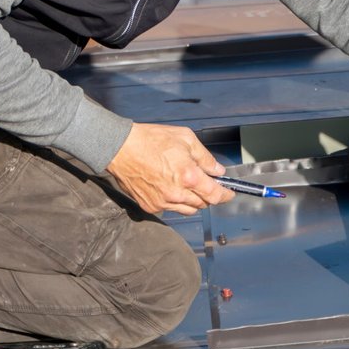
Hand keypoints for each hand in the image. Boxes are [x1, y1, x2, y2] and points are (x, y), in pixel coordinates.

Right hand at [106, 123, 233, 215]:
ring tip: (184, 183)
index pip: (215, 195)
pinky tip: (168, 186)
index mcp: (188, 176)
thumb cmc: (150, 140)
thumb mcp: (185, 139)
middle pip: (202, 204)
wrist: (120, 148)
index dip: (225, 195)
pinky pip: (170, 209)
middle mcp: (177, 194)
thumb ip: (205, 157)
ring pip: (187, 209)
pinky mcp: (149, 206)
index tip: (229, 193)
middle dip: (207, 194)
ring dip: (192, 200)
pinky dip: (174, 201)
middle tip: (204, 182)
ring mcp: (162, 202)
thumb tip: (218, 171)